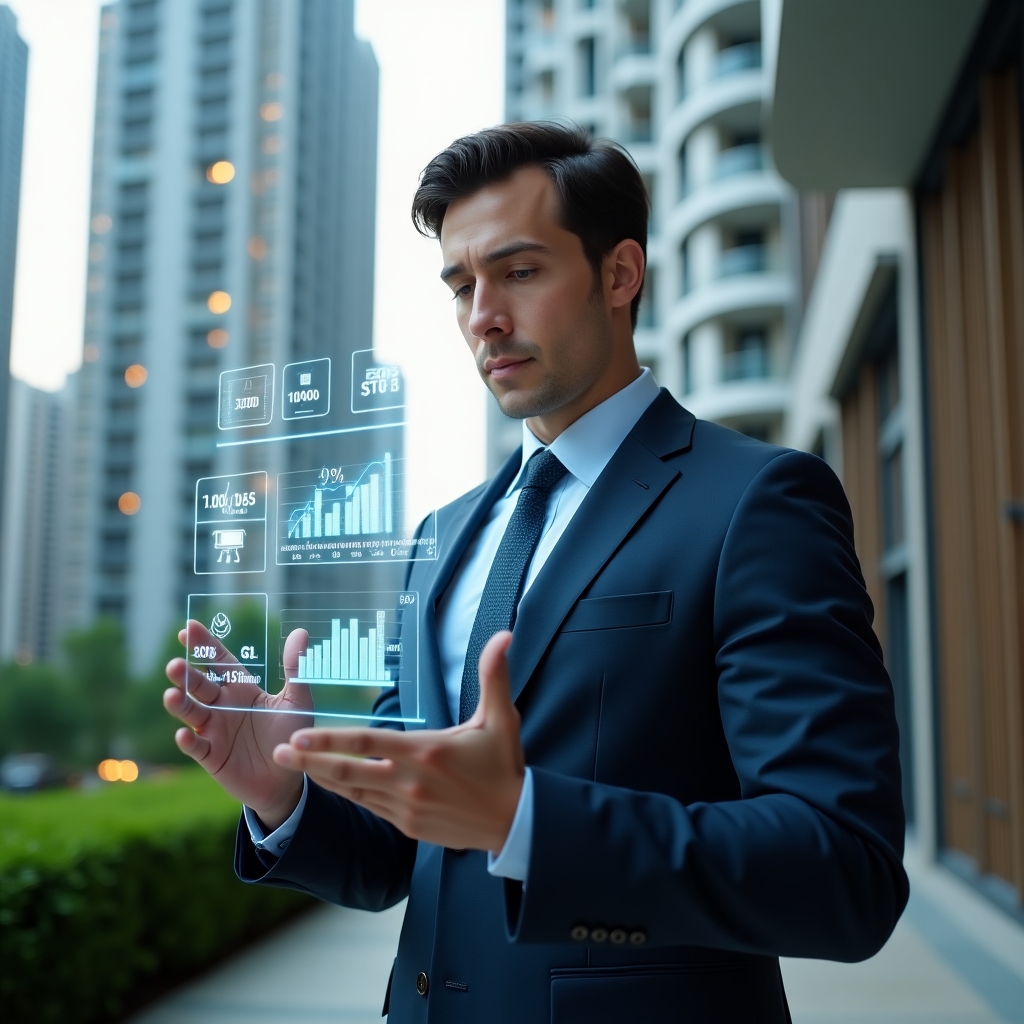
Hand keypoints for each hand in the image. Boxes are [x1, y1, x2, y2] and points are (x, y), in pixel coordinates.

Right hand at [164, 623, 312, 828]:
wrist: (289, 777)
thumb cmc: (292, 735)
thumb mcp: (297, 700)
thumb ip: (296, 668)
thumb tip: (301, 631)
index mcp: (242, 688)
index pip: (218, 661)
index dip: (204, 645)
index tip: (188, 628)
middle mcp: (223, 706)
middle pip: (199, 685)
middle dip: (186, 675)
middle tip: (175, 664)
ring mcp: (214, 730)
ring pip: (191, 712)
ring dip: (180, 704)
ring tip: (172, 694)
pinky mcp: (212, 756)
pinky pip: (196, 747)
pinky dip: (188, 741)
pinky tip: (183, 735)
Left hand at [273, 631, 524, 852]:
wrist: (514, 821)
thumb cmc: (504, 765)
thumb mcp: (501, 718)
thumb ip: (494, 674)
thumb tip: (504, 634)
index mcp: (426, 752)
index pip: (367, 743)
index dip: (329, 740)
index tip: (298, 735)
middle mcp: (410, 782)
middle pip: (348, 771)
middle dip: (309, 762)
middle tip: (276, 753)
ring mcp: (406, 808)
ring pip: (353, 792)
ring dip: (321, 778)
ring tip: (292, 767)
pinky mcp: (407, 825)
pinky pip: (369, 807)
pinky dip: (347, 794)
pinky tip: (331, 783)